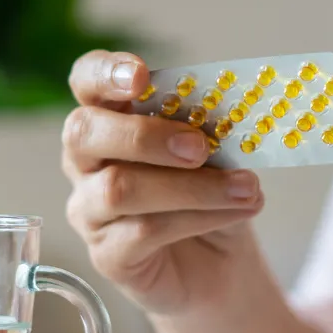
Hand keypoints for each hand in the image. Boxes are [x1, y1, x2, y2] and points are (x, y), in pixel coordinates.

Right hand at [62, 50, 265, 313]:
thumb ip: (211, 127)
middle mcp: (87, 161)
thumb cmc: (213, 189)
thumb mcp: (219, 150)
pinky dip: (200, 217)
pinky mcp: (107, 254)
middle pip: (85, 132)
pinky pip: (144, 231)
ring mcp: (89, 209)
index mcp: (112, 117)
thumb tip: (230, 110)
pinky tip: (238, 212)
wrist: (223, 259)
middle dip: (147, 135)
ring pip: (120, 188)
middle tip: (201, 147)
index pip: (87, 81)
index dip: (105, 72)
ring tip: (247, 187)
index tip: (141, 75)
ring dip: (193, 186)